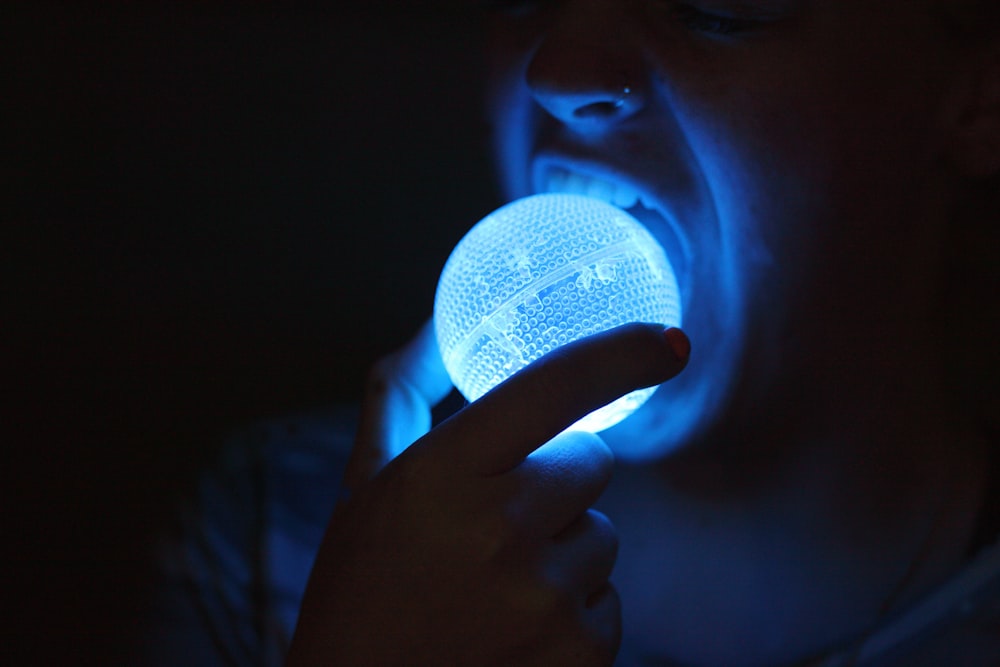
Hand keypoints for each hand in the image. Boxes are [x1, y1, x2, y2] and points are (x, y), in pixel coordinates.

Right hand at [286, 322, 689, 666]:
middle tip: (497, 522)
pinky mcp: (578, 655)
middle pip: (593, 464)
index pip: (552, 388)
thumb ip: (399, 393)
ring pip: (603, 536)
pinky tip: (515, 630)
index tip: (667, 343)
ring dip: (564, 550)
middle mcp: (499, 530)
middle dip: (558, 481)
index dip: (619, 355)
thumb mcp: (363, 483)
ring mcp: (544, 598)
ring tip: (496, 587)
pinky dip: (574, 610)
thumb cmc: (360, 586)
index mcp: (442, 474)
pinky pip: (610, 601)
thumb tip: (433, 328)